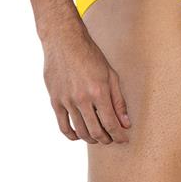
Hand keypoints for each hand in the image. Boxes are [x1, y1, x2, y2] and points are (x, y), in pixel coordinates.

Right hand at [43, 29, 130, 143]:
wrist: (64, 42)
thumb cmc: (90, 55)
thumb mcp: (111, 74)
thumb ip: (119, 100)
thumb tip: (126, 123)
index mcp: (99, 91)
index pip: (111, 123)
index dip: (119, 135)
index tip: (124, 140)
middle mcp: (82, 99)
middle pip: (96, 131)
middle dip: (106, 139)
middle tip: (112, 139)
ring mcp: (66, 101)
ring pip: (80, 131)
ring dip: (91, 139)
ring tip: (98, 137)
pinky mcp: (55, 101)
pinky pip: (63, 126)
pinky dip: (72, 136)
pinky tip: (79, 135)